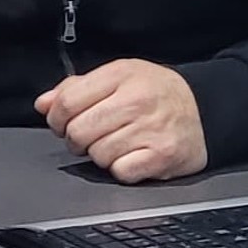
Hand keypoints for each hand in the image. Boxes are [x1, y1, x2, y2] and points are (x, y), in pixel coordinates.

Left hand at [36, 59, 206, 183]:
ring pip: (98, 155)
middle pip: (78, 132)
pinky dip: (122, 169)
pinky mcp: (163, 156)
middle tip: (91, 136)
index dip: (56, 118)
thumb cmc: (156, 94)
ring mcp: (151, 129)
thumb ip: (77, 88)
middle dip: (78, 139)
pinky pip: (121, 172)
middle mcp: (137, 100)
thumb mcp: (118, 77)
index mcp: (121, 75)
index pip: (67, 102)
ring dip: (102, 155)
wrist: (204, 109)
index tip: (62, 123)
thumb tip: (43, 104)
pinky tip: (132, 156)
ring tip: (117, 143)